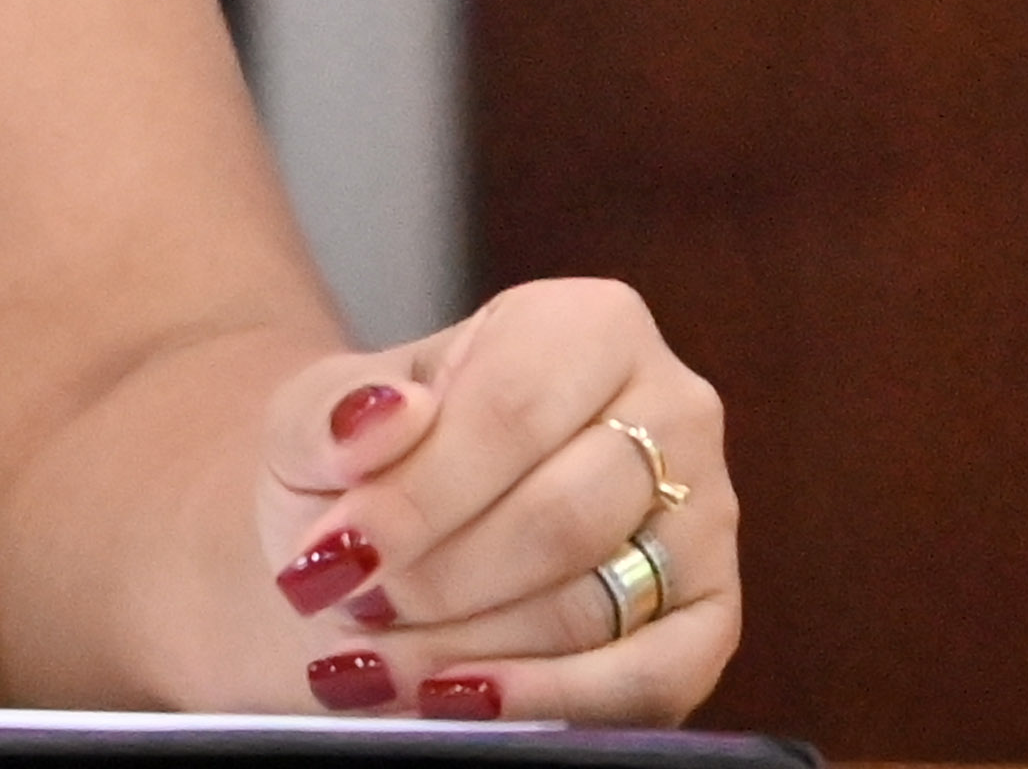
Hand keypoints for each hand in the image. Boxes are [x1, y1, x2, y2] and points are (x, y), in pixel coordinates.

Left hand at [257, 278, 737, 719]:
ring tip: (375, 661)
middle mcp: (673, 408)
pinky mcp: (712, 619)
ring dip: (471, 647)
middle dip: (439, 580)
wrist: (397, 525)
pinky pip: (652, 680)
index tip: (335, 554)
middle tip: (354, 607)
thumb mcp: (316, 416)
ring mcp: (707, 518)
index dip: (418, 497)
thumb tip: (384, 419)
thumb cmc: (365, 458)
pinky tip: (461, 702)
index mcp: (587, 324)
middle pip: (559, 518)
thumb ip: (331, 416)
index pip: (509, 412)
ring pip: (593, 605)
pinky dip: (549, 700)